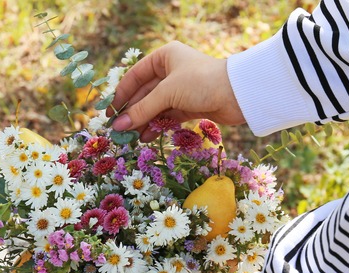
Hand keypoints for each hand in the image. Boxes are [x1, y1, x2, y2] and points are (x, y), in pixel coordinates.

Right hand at [108, 41, 243, 141]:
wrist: (239, 95)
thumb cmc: (201, 83)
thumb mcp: (168, 93)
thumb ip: (142, 110)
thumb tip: (117, 126)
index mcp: (164, 57)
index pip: (134, 76)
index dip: (120, 95)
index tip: (109, 114)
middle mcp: (170, 71)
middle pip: (143, 94)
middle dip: (131, 112)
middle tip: (117, 131)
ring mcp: (180, 90)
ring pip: (154, 107)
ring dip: (142, 122)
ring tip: (129, 138)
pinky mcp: (188, 106)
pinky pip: (166, 116)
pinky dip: (156, 126)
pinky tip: (145, 138)